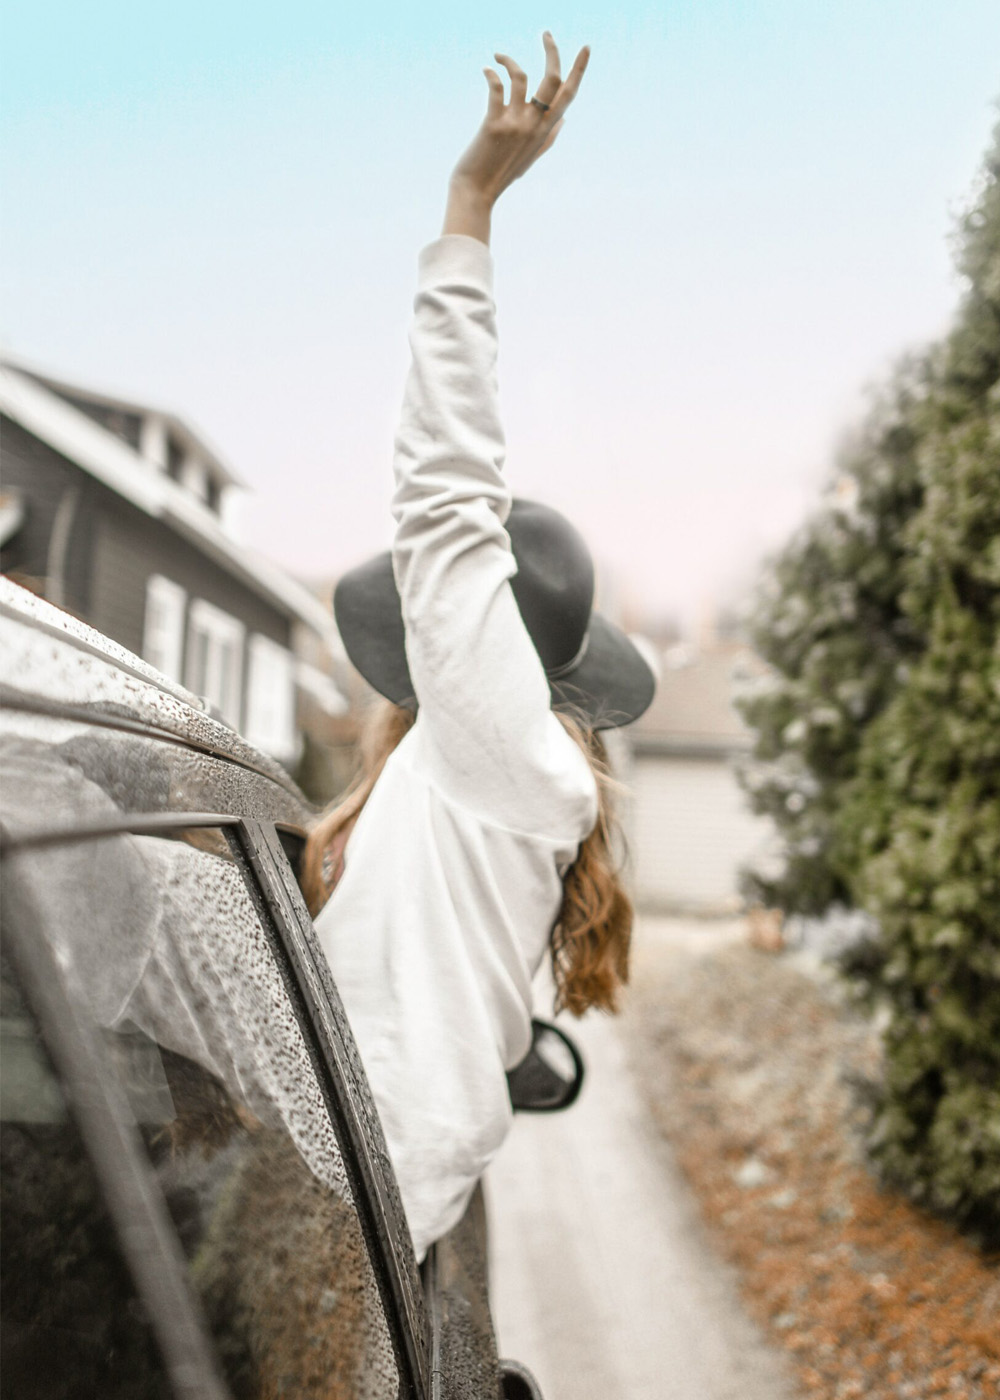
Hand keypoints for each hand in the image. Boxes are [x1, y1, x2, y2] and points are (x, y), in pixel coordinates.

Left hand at [443, 33, 589, 243]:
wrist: (476, 192)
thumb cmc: (501, 173)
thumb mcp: (531, 157)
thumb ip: (549, 138)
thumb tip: (565, 120)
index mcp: (545, 131)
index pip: (568, 95)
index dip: (578, 70)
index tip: (585, 48)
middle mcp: (534, 125)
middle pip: (552, 80)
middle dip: (552, 51)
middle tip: (546, 34)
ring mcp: (515, 124)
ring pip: (521, 77)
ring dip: (509, 60)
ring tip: (498, 56)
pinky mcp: (494, 123)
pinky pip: (496, 88)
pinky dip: (491, 73)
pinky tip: (486, 69)